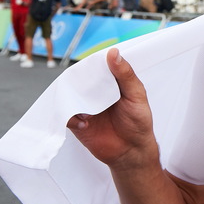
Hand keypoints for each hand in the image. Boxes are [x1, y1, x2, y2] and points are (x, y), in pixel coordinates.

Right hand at [67, 48, 158, 171]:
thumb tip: (114, 53)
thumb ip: (125, 75)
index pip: (97, 66)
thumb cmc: (138, 122)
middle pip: (80, 79)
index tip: (94, 64)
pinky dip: (71, 117)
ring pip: (70, 95)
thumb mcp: (136, 95)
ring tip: (87, 108)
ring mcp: (85, 106)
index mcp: (111, 82)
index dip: (94, 63)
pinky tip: (85, 123)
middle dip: (81, 81)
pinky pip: (65, 115)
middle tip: (88, 88)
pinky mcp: (76, 122)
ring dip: (74, 99)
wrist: (131, 151)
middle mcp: (96, 92)